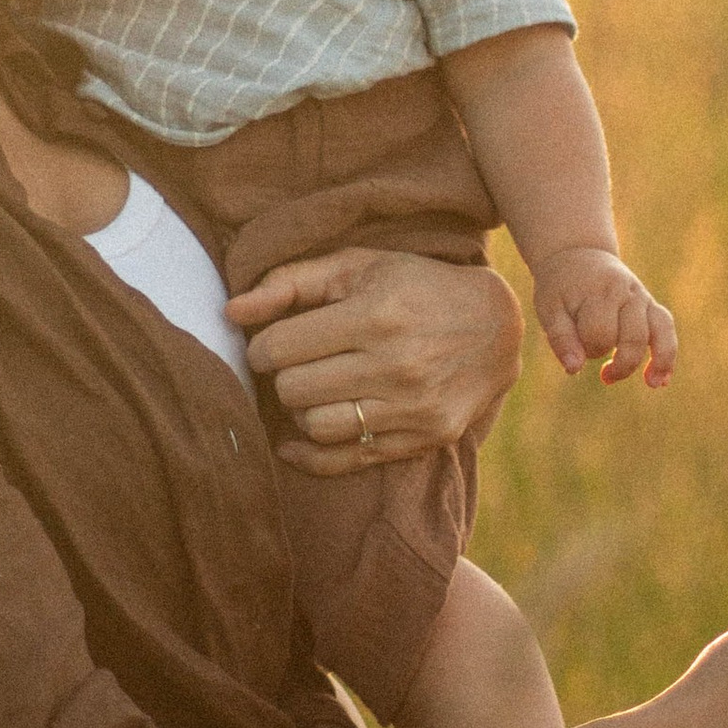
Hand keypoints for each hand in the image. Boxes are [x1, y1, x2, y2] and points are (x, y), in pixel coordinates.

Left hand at [225, 249, 522, 474]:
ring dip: (302, 409)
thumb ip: (290, 282)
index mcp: (375, 314)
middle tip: (295, 364)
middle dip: (283, 376)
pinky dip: (310, 455)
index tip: (273, 341)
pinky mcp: (423, 438)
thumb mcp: (358, 267)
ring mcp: (412, 407)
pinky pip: (346, 460)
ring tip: (315, 388)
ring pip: (315, 426)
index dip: (263, 345)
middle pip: (292, 389)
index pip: (279, 347)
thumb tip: (229, 310)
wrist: (498, 327)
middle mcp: (395, 364)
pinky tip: (297, 440)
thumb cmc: (416, 287)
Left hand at [530, 245, 676, 385]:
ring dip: (657, 361)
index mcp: (598, 293)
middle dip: (621, 364)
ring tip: (651, 384)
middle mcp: (625, 293)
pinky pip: (667, 328)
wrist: (577, 254)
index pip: (600, 334)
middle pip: (633, 338)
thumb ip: (561, 339)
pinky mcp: (651, 304)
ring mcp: (641, 297)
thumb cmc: (560, 288)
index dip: (589, 349)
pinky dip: (668, 354)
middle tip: (604, 376)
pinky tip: (661, 380)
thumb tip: (574, 369)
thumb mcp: (550, 309)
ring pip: (660, 332)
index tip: (577, 352)